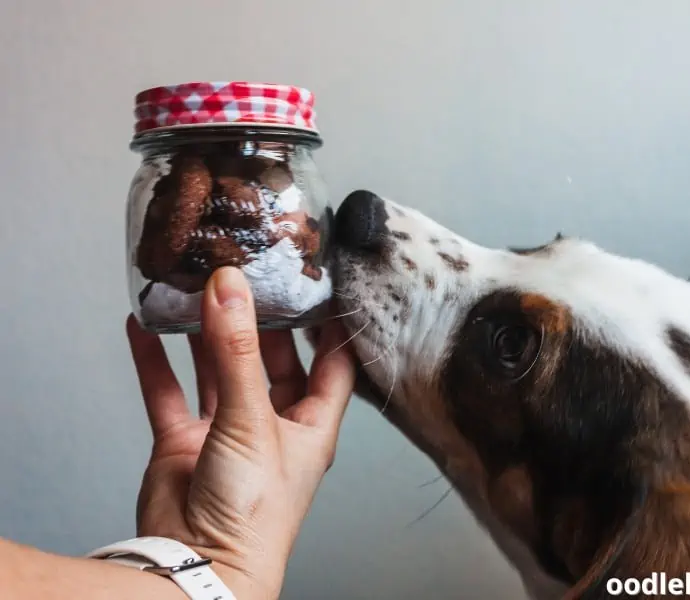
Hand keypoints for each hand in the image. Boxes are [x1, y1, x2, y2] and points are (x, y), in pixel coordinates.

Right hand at [126, 267, 354, 599]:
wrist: (199, 566)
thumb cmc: (252, 514)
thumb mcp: (252, 421)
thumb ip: (237, 353)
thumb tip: (230, 290)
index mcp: (311, 424)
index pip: (332, 362)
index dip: (329, 324)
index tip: (319, 283)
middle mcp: (272, 424)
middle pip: (271, 359)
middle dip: (259, 321)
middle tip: (248, 277)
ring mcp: (226, 432)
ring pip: (218, 370)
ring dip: (206, 335)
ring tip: (197, 290)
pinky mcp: (184, 443)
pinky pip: (168, 391)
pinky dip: (156, 361)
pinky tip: (144, 328)